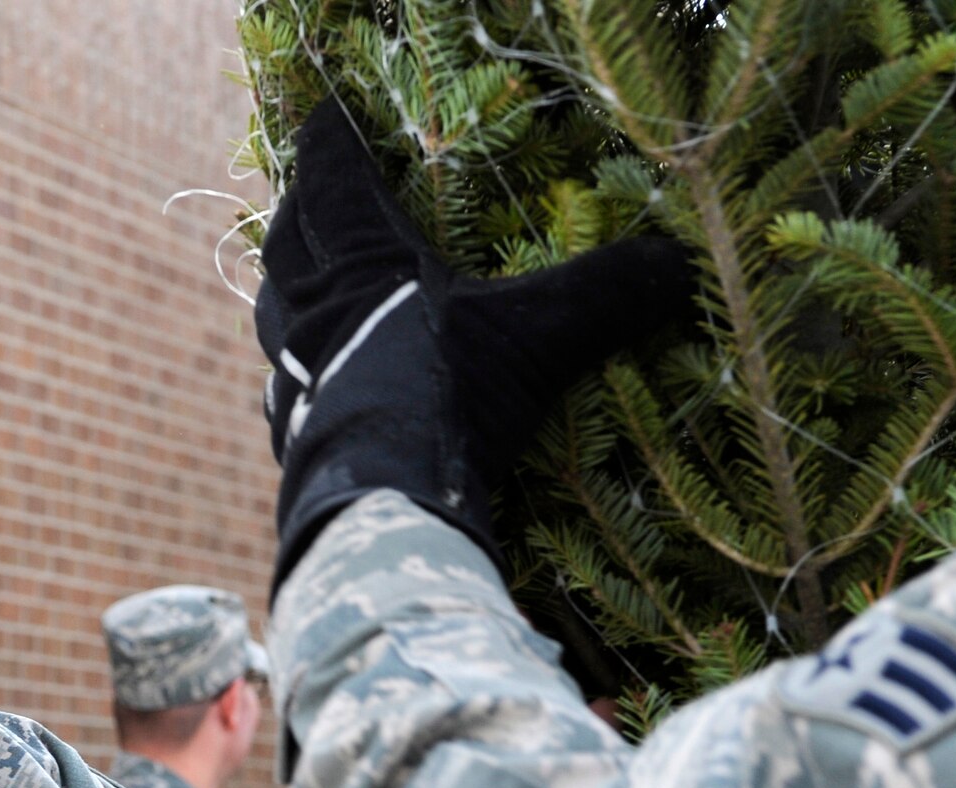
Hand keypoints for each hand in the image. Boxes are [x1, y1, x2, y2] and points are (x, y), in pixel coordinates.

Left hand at [256, 97, 696, 586]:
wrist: (384, 503)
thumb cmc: (450, 399)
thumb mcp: (542, 336)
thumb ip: (608, 294)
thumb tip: (679, 264)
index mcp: (361, 260)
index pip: (331, 176)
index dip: (330, 141)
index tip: (327, 116)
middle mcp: (312, 308)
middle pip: (288, 243)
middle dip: (300, 215)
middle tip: (311, 201)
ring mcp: (294, 375)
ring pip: (275, 317)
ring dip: (291, 297)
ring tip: (307, 291)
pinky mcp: (295, 436)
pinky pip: (283, 393)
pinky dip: (296, 380)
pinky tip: (312, 391)